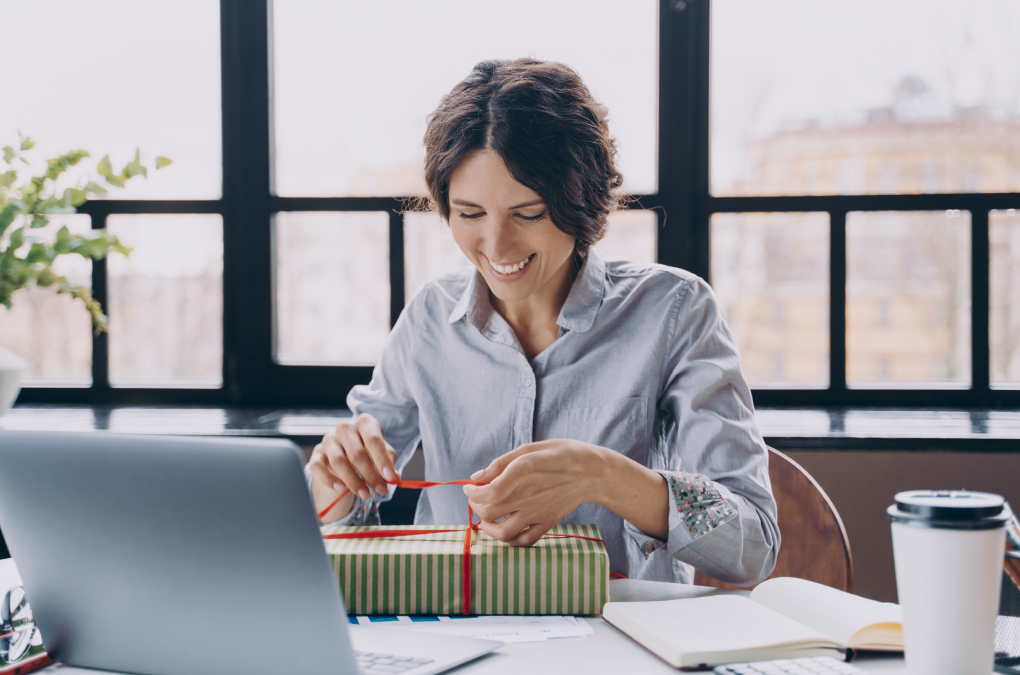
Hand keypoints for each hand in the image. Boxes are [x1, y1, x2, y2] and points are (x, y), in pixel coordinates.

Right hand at [309, 413, 398, 501]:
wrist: (346, 458)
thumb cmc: (368, 454)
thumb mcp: (381, 456)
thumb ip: (388, 464)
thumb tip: (394, 478)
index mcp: (365, 423)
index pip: (373, 439)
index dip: (382, 460)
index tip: (389, 477)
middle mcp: (345, 428)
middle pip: (356, 453)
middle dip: (370, 475)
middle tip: (380, 490)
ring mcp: (329, 440)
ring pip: (338, 461)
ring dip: (353, 481)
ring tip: (365, 494)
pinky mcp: (316, 454)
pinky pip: (318, 467)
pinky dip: (329, 480)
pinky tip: (340, 489)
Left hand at [463, 439, 607, 546]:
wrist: (593, 472)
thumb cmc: (561, 454)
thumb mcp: (531, 448)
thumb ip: (501, 463)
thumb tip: (476, 478)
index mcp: (525, 470)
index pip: (489, 491)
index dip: (473, 492)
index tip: (469, 487)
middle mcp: (530, 495)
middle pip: (490, 512)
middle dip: (475, 506)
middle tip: (476, 498)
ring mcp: (539, 512)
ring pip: (503, 532)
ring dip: (488, 528)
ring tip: (486, 517)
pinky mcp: (548, 523)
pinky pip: (524, 541)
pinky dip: (510, 540)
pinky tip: (505, 527)